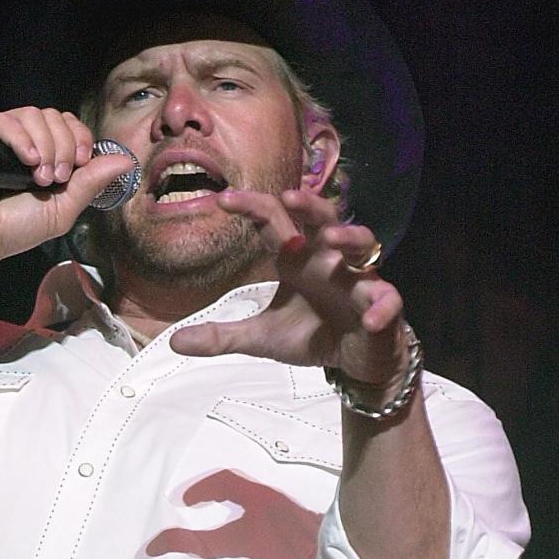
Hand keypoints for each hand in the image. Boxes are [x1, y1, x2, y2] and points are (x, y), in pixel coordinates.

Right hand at [0, 107, 133, 270]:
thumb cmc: (14, 229)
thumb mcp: (64, 207)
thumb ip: (92, 182)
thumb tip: (127, 161)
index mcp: (42, 153)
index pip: (68, 124)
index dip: (79, 138)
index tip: (79, 164)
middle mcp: (20, 139)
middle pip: (54, 116)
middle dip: (64, 146)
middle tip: (56, 178)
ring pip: (33, 114)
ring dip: (45, 146)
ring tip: (38, 177)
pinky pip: (5, 120)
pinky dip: (21, 139)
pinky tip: (26, 162)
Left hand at [170, 188, 408, 389]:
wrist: (356, 359)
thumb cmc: (312, 334)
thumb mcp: (261, 337)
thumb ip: (221, 335)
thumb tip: (172, 342)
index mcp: (298, 258)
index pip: (274, 220)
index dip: (251, 206)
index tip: (222, 199)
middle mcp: (328, 259)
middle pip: (323, 218)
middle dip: (309, 205)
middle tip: (288, 198)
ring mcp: (358, 279)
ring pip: (363, 244)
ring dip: (349, 238)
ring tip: (330, 241)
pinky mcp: (383, 306)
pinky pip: (387, 299)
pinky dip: (380, 305)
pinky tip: (369, 317)